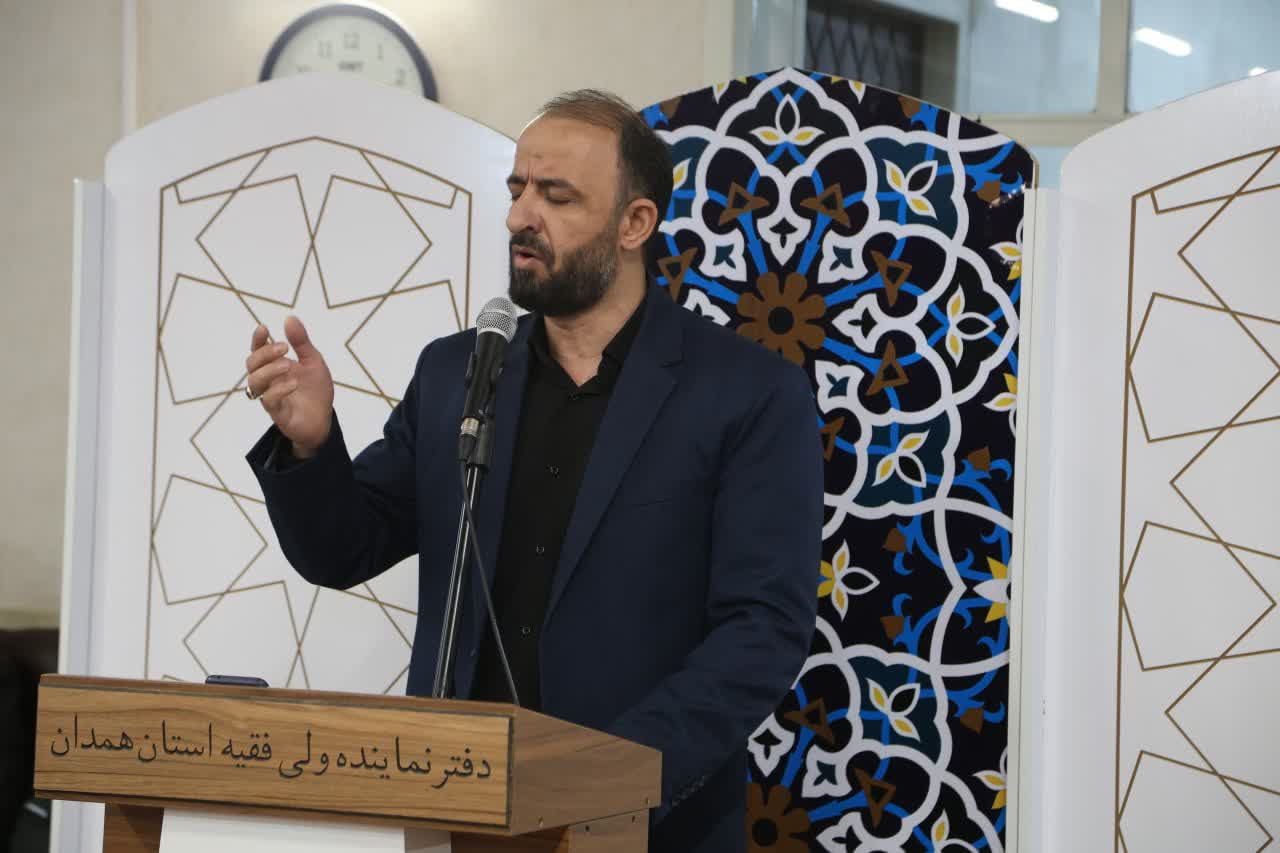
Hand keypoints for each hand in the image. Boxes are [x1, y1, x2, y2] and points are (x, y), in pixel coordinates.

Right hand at [245, 316, 333, 457]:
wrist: (324, 419)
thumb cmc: (315, 390)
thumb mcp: (313, 361)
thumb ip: (301, 342)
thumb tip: (290, 318)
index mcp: (274, 365)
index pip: (258, 350)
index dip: (257, 339)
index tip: (264, 328)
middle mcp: (268, 380)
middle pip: (251, 363)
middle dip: (264, 353)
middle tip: (284, 347)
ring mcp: (269, 395)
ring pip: (254, 381)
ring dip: (269, 370)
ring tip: (288, 365)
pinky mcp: (276, 412)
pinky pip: (268, 400)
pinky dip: (279, 389)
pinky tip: (293, 383)